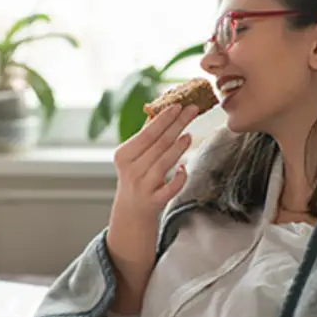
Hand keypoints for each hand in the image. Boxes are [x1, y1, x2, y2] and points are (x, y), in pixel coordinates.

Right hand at [111, 104, 198, 220]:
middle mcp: (131, 170)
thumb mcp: (134, 156)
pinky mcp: (154, 201)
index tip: (178, 105)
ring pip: (164, 163)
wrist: (131, 210)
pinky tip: (184, 167)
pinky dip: (178, 177)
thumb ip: (146, 135)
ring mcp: (143, 186)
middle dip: (177, 125)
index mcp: (124, 155)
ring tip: (189, 134)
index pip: (147, 133)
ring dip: (178, 147)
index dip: (164, 118)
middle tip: (192, 110)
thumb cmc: (136, 177)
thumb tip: (159, 108)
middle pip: (159, 144)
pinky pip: (170, 188)